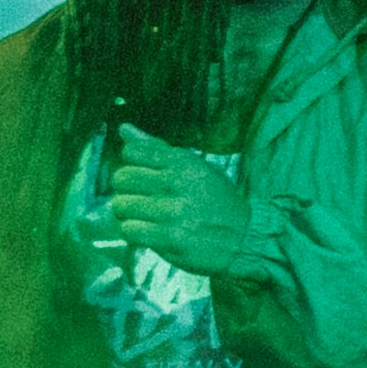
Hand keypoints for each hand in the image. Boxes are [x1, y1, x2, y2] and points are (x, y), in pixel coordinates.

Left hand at [99, 124, 262, 278]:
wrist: (245, 237)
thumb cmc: (216, 201)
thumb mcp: (194, 167)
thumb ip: (156, 149)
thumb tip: (123, 128)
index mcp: (182, 162)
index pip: (132, 151)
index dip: (131, 164)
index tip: (143, 176)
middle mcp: (176, 183)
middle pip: (121, 178)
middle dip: (125, 190)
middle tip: (139, 199)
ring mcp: (172, 212)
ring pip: (121, 205)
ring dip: (127, 214)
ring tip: (142, 217)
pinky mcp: (170, 238)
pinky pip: (129, 230)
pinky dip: (133, 232)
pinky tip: (146, 232)